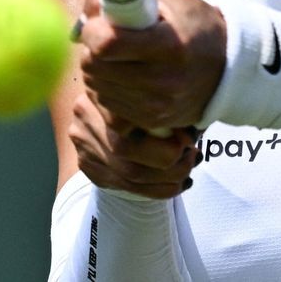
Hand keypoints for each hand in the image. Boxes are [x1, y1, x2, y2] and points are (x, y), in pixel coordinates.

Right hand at [68, 92, 200, 198]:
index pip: (132, 121)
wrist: (103, 104)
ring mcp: (83, 145)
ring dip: (167, 179)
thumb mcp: (149, 92)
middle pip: (126, 151)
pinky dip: (157, 189)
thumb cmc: (137, 96)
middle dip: (168, 162)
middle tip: (193, 156)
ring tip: (189, 170)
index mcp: (99, 91)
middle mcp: (84, 117)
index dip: (166, 136)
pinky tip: (178, 183)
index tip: (191, 137)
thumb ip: (166, 105)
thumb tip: (197, 126)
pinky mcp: (88, 166)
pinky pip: (125, 186)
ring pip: (128, 175)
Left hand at [76, 0, 227, 132]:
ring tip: (116, 57)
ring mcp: (157, 106)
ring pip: (97, 88)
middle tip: (105, 38)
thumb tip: (88, 10)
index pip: (106, 44)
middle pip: (96, 67)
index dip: (92, 30)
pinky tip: (121, 77)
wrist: (228, 67)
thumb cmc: (194, 25)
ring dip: (96, 70)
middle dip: (91, 49)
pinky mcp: (152, 121)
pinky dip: (106, 90)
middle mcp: (163, 80)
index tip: (98, 22)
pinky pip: (108, 106)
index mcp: (168, 45)